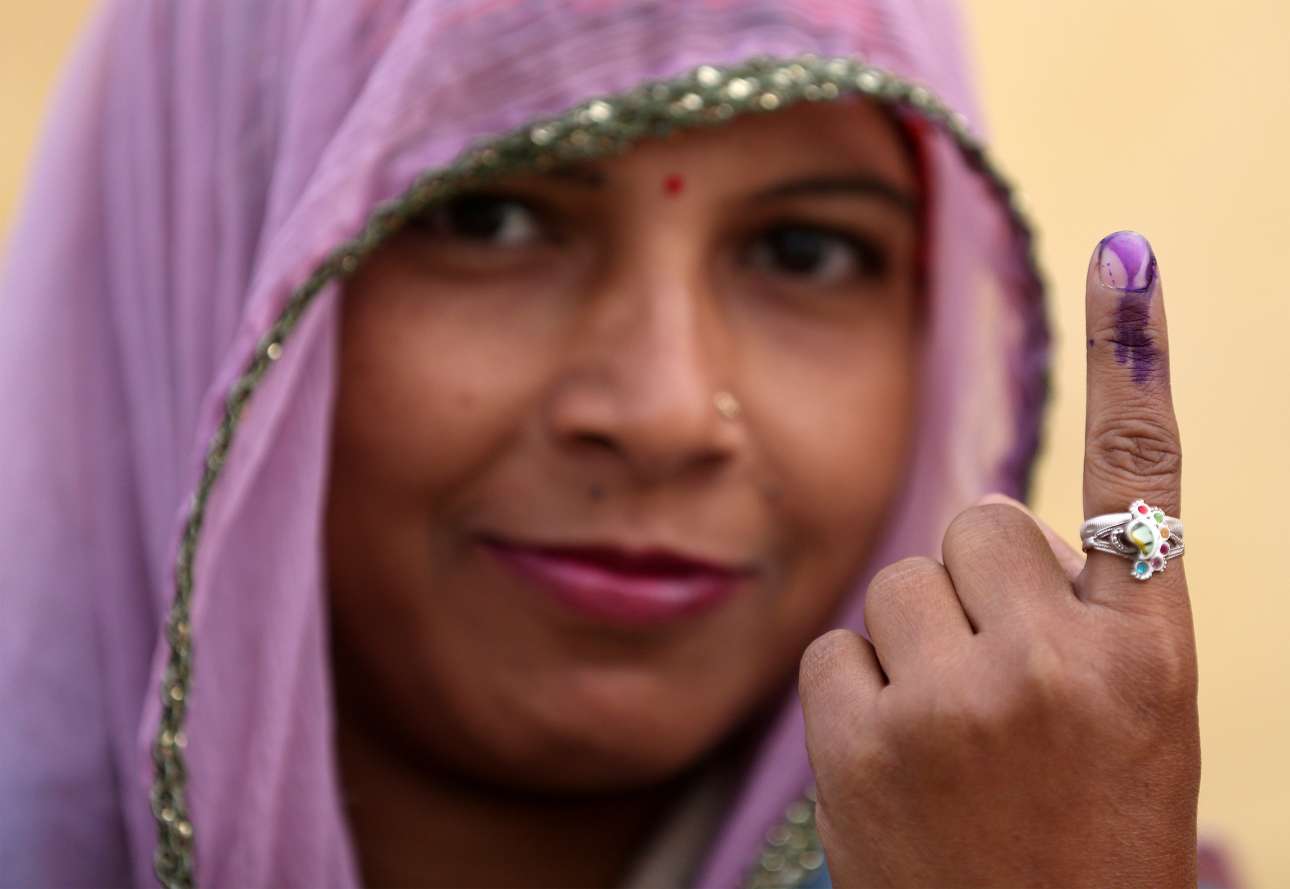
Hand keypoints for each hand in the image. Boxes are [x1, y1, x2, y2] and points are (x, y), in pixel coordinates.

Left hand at [799, 231, 1198, 887]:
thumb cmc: (1079, 839)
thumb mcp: (1124, 726)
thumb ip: (1078, 617)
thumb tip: (984, 527)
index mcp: (1150, 656)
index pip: (1142, 479)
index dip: (1138, 358)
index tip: (1127, 252)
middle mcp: (1060, 661)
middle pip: (974, 522)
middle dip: (974, 587)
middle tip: (997, 690)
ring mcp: (956, 697)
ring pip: (899, 582)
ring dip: (917, 644)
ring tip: (953, 743)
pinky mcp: (864, 734)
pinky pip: (839, 646)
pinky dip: (858, 695)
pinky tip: (898, 768)